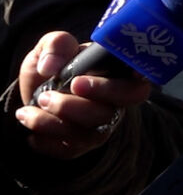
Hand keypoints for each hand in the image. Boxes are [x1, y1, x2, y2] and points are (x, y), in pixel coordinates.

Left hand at [13, 31, 151, 159]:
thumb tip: (50, 66)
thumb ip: (55, 45)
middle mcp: (114, 103)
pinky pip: (70, 150)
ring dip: (54, 122)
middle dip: (80, 105)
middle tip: (48, 95)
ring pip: (91, 134)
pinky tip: (30, 120)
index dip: (138, 81)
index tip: (123, 75)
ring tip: (30, 106)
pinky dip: (45, 139)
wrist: (32, 94)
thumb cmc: (52, 66)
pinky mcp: (82, 146)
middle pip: (113, 111)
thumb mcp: (51, 46)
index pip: (139, 82)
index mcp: (116, 75)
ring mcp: (100, 127)